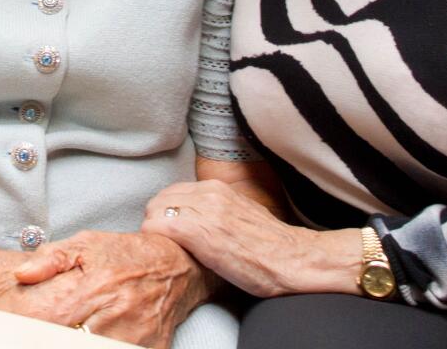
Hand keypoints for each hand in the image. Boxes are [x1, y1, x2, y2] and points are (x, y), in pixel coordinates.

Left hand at [6, 231, 208, 347]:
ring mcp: (135, 337)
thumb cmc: (126, 255)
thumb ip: (50, 259)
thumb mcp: (87, 244)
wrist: (178, 266)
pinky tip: (89, 337)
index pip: (52, 319)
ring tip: (70, 330)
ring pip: (92, 348)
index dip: (28, 329)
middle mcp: (116, 315)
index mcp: (95, 287)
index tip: (11, 330)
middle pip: (70, 340)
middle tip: (34, 334)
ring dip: (76, 342)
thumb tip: (20, 275)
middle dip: (47, 338)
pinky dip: (102, 347)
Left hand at [142, 180, 359, 297]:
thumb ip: (217, 208)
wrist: (291, 259)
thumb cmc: (269, 246)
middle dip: (156, 220)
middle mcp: (208, 193)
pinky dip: (154, 238)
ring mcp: (203, 210)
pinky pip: (158, 227)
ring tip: (164, 248)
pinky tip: (164, 251)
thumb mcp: (241, 213)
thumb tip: (197, 216)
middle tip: (163, 241)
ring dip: (155, 230)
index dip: (166, 212)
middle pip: (160, 199)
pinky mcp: (198, 231)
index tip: (168, 229)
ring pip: (155, 211)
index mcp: (217, 187)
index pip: (173, 192)